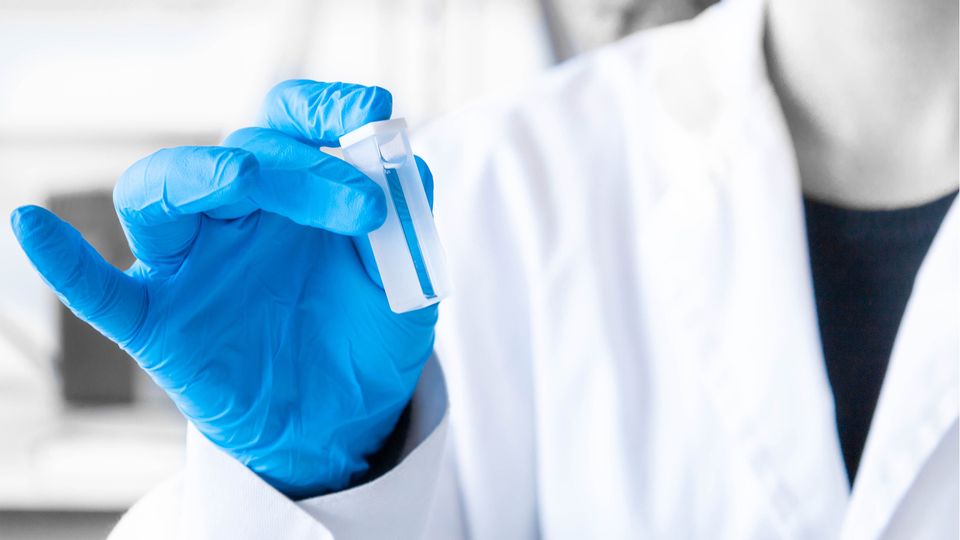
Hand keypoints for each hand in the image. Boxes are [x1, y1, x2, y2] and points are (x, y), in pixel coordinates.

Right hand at [10, 80, 438, 497]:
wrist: (343, 420)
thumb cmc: (366, 341)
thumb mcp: (403, 282)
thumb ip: (403, 225)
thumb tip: (406, 165)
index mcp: (294, 195)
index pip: (290, 122)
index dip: (326, 108)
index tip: (374, 115)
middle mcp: (235, 218)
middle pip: (243, 155)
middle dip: (304, 170)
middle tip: (365, 208)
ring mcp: (192, 267)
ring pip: (158, 193)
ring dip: (198, 177)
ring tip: (244, 181)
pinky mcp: (160, 323)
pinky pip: (99, 291)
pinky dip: (66, 263)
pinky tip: (31, 227)